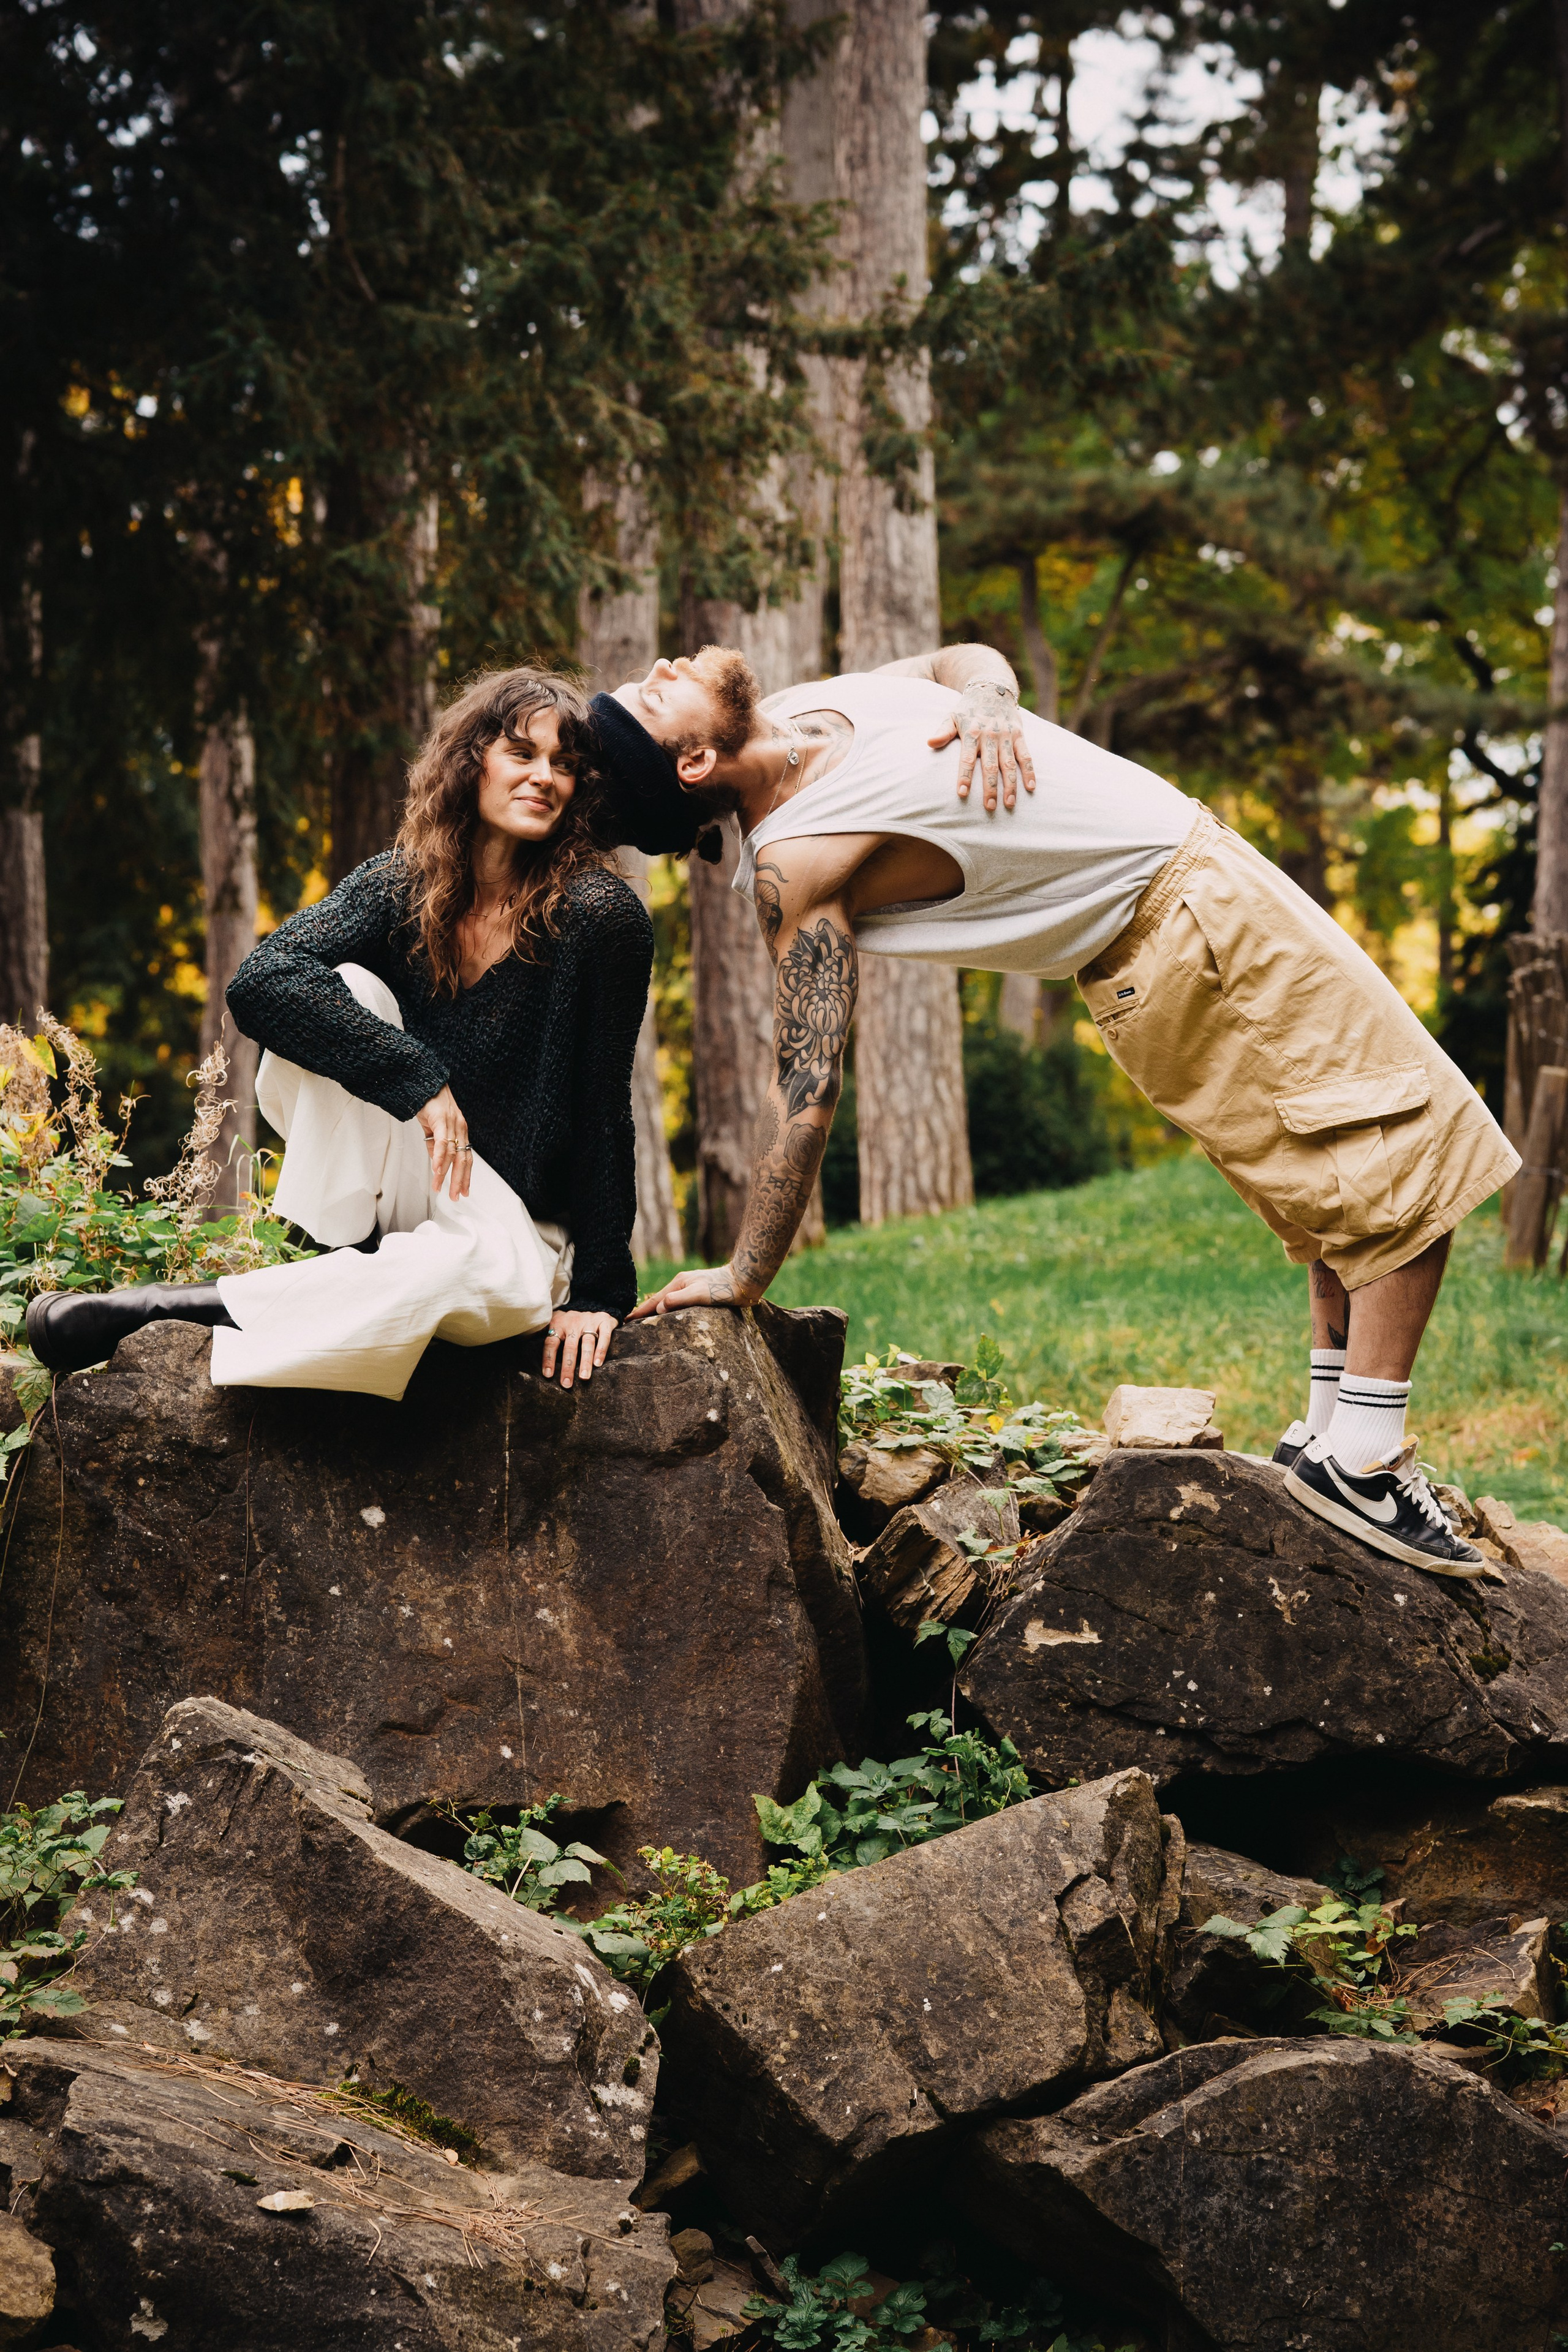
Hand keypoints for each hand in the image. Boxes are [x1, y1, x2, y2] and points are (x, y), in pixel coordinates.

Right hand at [417, 1085, 471, 1199]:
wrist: (425, 1082)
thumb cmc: (430, 1102)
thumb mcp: (433, 1127)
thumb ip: (435, 1145)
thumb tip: (436, 1163)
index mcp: (460, 1131)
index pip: (466, 1158)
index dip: (466, 1176)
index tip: (463, 1191)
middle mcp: (460, 1128)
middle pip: (463, 1159)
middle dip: (459, 1180)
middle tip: (456, 1196)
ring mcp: (452, 1123)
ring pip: (452, 1154)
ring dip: (445, 1173)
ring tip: (440, 1187)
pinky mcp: (442, 1119)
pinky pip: (442, 1142)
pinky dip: (439, 1158)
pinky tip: (436, 1170)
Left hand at [540, 1309, 617, 1387]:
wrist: (593, 1308)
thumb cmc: (569, 1322)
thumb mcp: (554, 1322)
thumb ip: (540, 1331)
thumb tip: (522, 1339)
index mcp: (558, 1324)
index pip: (551, 1343)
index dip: (549, 1359)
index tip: (548, 1375)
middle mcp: (573, 1322)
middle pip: (570, 1346)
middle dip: (568, 1366)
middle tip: (566, 1383)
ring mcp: (589, 1321)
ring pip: (587, 1342)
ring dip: (585, 1361)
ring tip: (584, 1377)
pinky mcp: (604, 1321)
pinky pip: (604, 1336)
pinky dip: (601, 1349)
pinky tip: (598, 1363)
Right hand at [628, 1265, 760, 1319]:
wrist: (745, 1281)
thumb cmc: (724, 1288)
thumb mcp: (699, 1294)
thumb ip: (678, 1300)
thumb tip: (658, 1308)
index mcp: (678, 1283)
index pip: (654, 1301)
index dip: (640, 1311)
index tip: (626, 1320)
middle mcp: (683, 1285)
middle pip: (659, 1300)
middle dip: (645, 1311)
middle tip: (632, 1324)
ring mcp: (692, 1289)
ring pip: (670, 1303)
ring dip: (658, 1312)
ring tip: (647, 1322)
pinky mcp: (702, 1295)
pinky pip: (680, 1305)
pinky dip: (672, 1312)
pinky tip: (673, 1317)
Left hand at [929, 681, 1035, 811]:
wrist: (992, 689)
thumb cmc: (968, 710)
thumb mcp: (952, 716)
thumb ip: (943, 732)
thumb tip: (929, 743)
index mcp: (971, 733)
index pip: (967, 758)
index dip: (965, 776)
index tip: (962, 794)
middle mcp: (990, 736)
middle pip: (990, 766)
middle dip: (990, 787)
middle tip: (989, 807)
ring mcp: (1006, 736)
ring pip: (1009, 764)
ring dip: (1010, 785)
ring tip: (1009, 804)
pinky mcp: (1019, 735)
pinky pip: (1026, 755)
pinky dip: (1029, 771)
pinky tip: (1030, 787)